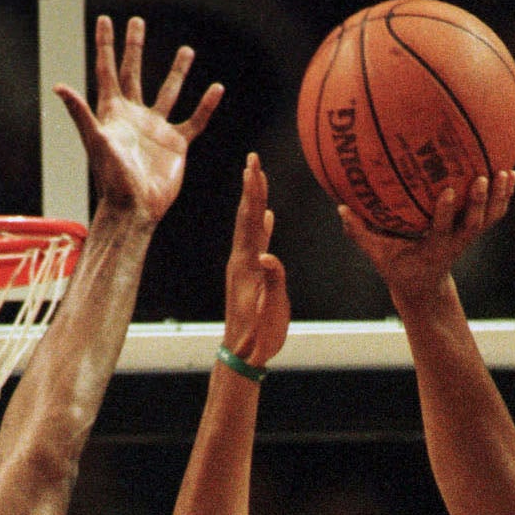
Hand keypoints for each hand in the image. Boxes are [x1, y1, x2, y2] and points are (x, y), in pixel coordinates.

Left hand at [54, 16, 222, 224]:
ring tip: (187, 50)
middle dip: (134, 47)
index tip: (105, 20)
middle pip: (134, 73)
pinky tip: (216, 89)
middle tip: (137, 21)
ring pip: (168, 92)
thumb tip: (59, 87)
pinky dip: (206, 106)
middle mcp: (134, 117)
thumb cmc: (112, 179)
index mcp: (113, 113)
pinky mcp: (176, 145)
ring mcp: (156, 130)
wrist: (135, 209)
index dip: (105, 45)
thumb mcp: (95, 142)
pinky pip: (194, 121)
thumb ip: (80, 113)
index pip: (107, 71)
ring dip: (177, 71)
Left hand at [223, 153, 289, 368]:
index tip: (254, 165)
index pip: (250, 220)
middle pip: (246, 217)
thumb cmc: (259, 336)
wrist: (242, 355)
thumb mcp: (271, 311)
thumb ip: (272, 282)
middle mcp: (241, 261)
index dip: (253, 192)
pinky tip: (265, 218)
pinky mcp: (247, 276)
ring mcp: (243, 268)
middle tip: (252, 159)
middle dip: (250, 187)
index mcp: (246, 265)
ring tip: (257, 180)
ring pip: (248, 227)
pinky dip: (259, 226)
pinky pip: (254, 243)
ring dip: (253, 202)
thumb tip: (267, 255)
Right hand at [338, 171, 514, 306]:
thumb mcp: (378, 255)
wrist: (425, 289)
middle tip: (482, 178)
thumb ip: (361, 233)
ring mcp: (467, 237)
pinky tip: (510, 172)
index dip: (448, 212)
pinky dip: (504, 195)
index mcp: (434, 248)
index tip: (449, 191)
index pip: (442, 229)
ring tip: (505, 172)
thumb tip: (340, 208)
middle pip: (474, 224)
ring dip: (498, 197)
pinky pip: (494, 214)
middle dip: (479, 203)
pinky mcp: (474, 231)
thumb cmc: (399, 269)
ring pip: (490, 219)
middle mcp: (455, 242)